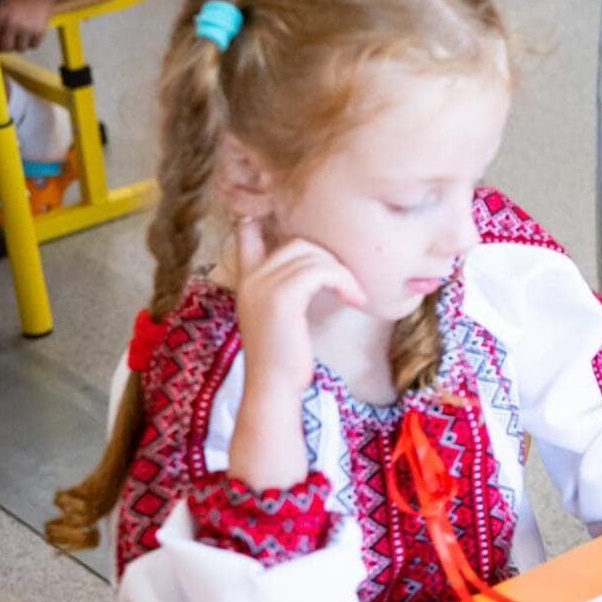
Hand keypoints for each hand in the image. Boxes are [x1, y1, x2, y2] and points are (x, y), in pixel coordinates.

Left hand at [0, 0, 54, 51]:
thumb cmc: (14, 0)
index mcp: (0, 17)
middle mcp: (13, 24)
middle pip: (6, 47)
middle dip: (5, 48)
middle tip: (5, 44)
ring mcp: (27, 29)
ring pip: (20, 49)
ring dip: (18, 46)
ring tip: (18, 40)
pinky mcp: (40, 32)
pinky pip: (33, 46)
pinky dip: (30, 44)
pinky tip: (28, 37)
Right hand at [233, 218, 364, 405]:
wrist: (273, 387)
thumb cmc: (285, 357)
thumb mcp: (283, 316)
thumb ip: (290, 288)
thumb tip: (320, 268)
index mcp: (247, 280)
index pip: (247, 234)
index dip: (262, 218)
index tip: (276, 214)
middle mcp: (251, 278)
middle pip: (298, 242)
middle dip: (330, 258)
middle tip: (347, 283)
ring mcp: (263, 286)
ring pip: (312, 254)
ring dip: (342, 272)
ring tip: (354, 294)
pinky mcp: (281, 297)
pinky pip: (321, 271)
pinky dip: (344, 281)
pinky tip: (354, 299)